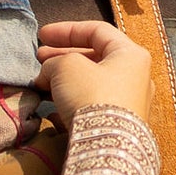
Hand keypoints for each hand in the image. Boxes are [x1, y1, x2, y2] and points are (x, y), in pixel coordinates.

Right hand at [35, 20, 152, 126]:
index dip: (66, 30)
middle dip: (63, 56)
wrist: (107, 144)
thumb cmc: (91, 95)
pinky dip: (73, 99)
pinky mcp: (121, 123)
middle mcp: (136, 76)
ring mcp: (130, 102)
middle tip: (39, 58)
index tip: (42, 36)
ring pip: (93, 82)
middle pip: (95, 57)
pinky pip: (94, 103)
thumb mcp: (66, 66)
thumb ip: (55, 61)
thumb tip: (49, 72)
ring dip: (65, 79)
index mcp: (130, 54)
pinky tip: (53, 105)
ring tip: (41, 82)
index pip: (97, 31)